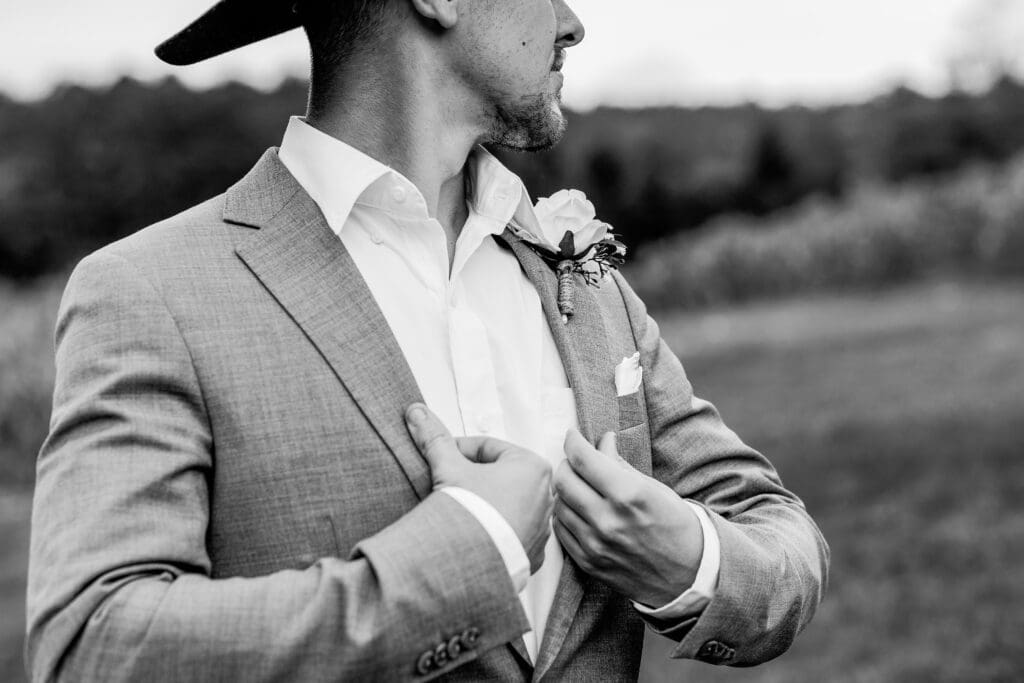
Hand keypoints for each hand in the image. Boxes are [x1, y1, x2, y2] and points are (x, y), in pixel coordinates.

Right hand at [405, 403, 553, 573]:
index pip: (490, 449)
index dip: (460, 451)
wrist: (470, 562)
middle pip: (501, 476)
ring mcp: (542, 527)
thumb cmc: (468, 509)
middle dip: (475, 478)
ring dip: (487, 504)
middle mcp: (546, 495)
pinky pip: (513, 534)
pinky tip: (475, 534)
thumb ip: (435, 438)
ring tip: (460, 511)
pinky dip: (496, 532)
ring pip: (509, 505)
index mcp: (532, 466)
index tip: (442, 458)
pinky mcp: (533, 554)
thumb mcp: (448, 467)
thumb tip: (416, 411)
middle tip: (449, 485)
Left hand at [552, 430, 702, 607]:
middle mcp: (608, 520)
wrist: (688, 576)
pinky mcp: (588, 562)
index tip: (573, 436)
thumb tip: (602, 441)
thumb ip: (620, 464)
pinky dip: (565, 514)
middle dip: (566, 463)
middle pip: (563, 479)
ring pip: (557, 504)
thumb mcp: (653, 488)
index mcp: (629, 495)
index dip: (573, 441)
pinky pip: (560, 530)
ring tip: (579, 486)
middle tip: (576, 462)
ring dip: (564, 490)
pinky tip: (578, 509)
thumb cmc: (675, 526)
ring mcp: (595, 544)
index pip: (583, 459)